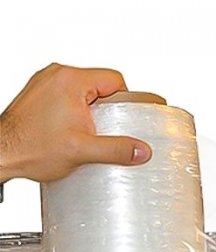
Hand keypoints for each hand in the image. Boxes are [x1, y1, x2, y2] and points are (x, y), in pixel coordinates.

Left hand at [0, 63, 150, 182]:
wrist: (2, 153)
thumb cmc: (32, 148)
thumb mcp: (82, 151)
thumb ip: (116, 150)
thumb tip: (142, 150)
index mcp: (71, 80)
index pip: (115, 80)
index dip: (126, 101)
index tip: (128, 120)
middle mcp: (57, 75)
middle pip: (100, 85)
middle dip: (108, 110)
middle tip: (104, 132)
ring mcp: (46, 82)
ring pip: (84, 91)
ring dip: (91, 112)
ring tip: (86, 133)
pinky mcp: (39, 93)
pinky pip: (68, 97)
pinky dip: (75, 112)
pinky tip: (72, 131)